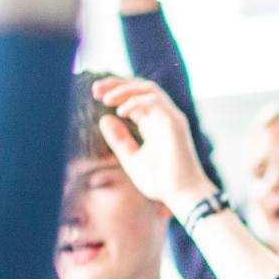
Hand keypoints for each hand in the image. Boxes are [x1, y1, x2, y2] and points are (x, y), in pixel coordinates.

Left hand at [88, 77, 212, 209]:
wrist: (182, 195)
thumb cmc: (162, 182)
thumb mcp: (132, 158)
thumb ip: (119, 140)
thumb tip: (104, 119)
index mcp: (155, 123)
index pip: (136, 97)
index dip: (116, 92)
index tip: (97, 95)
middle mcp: (164, 116)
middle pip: (141, 87)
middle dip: (117, 83)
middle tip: (96, 89)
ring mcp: (171, 118)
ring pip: (149, 89)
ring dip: (125, 89)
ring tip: (105, 98)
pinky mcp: (175, 123)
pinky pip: (154, 101)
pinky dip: (136, 102)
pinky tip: (121, 112)